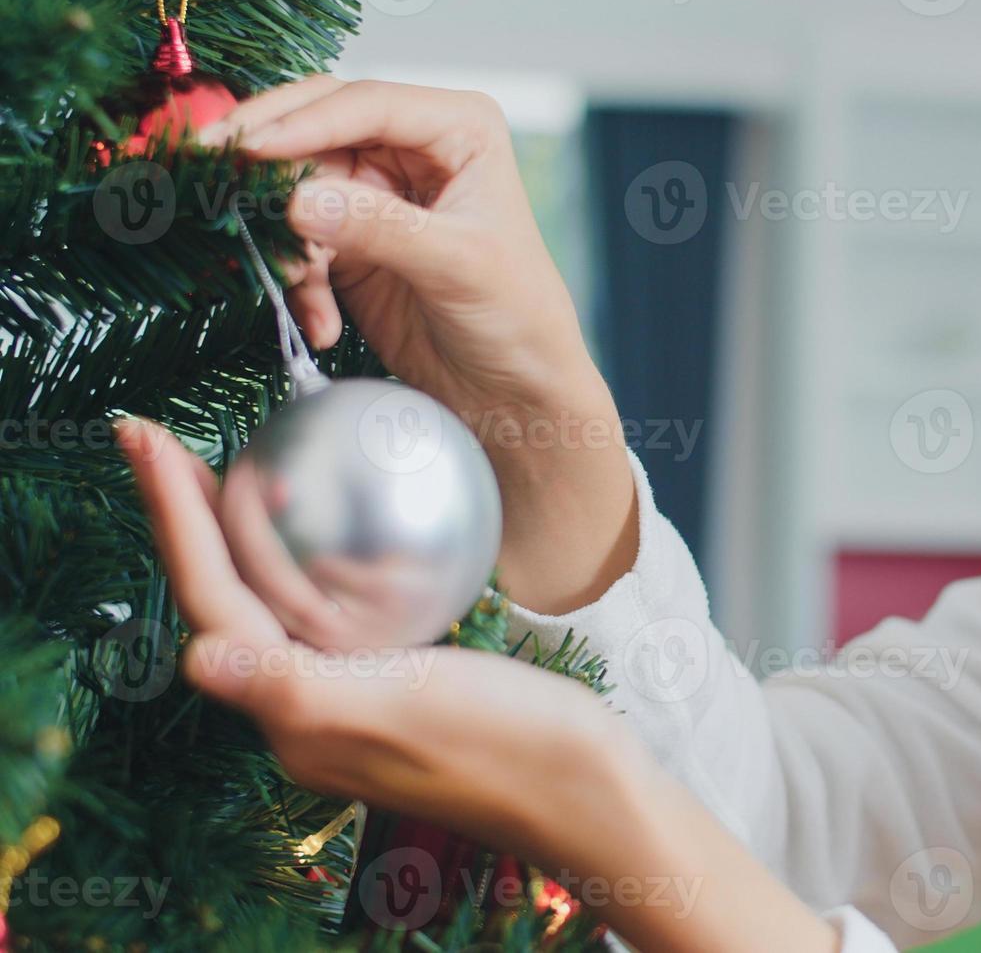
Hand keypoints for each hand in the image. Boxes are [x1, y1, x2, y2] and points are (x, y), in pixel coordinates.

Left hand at [117, 418, 839, 952]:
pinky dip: (321, 558)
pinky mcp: (395, 684)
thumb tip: (192, 656)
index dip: (171, 517)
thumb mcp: (403, 706)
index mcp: (294, 715)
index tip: (143, 436)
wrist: (589, 791)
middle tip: (164, 439)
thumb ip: (290, 685)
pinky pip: (336, 612)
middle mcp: (307, 709)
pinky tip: (348, 521)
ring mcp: (350, 697)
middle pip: (227, 597)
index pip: (210, 600)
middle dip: (187, 520)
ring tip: (232, 466)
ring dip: (242, 535)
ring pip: (275, 603)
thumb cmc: (507, 746)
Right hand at [202, 77, 635, 613]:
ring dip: (286, 238)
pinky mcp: (352, 239)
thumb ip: (377, 227)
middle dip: (268, 161)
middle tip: (212, 178)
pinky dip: (299, 279)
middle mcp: (416, 147)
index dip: (300, 121)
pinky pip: (298, 239)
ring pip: (296, 186)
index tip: (247, 151)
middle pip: (316, 127)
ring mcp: (379, 192)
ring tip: (295, 283)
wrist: (515, 392)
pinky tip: (321, 324)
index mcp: (460, 128)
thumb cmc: (518, 318)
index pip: (366, 103)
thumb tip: (297, 198)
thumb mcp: (455, 265)